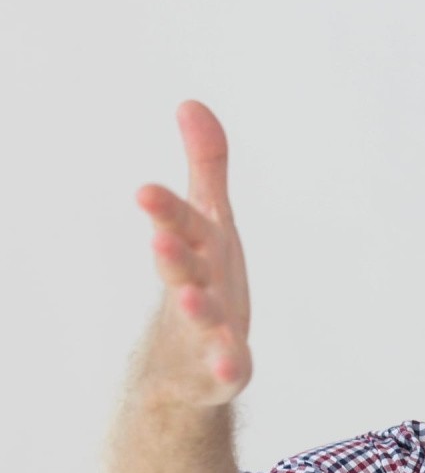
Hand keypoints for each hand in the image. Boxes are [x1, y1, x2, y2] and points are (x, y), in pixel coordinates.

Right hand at [135, 101, 251, 407]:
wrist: (180, 365)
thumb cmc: (200, 278)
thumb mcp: (209, 222)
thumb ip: (205, 168)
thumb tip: (192, 102)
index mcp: (195, 250)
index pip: (181, 223)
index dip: (165, 210)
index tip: (145, 191)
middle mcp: (195, 287)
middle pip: (183, 268)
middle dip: (172, 252)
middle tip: (160, 238)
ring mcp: (205, 331)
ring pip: (199, 318)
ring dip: (195, 306)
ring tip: (188, 296)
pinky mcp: (222, 369)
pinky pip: (224, 370)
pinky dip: (225, 367)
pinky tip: (232, 367)